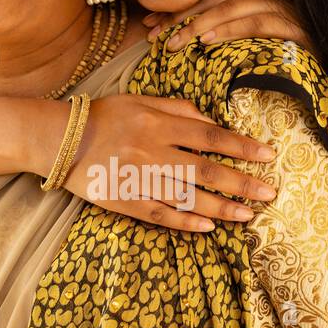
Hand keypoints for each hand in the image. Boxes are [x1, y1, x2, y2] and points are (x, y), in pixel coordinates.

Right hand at [58, 92, 280, 233]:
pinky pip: (158, 213)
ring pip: (187, 196)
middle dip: (242, 183)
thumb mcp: (140, 99)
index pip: (211, 136)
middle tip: (270, 193)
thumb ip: (177, 108)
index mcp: (159, 123)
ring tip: (247, 215)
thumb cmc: (104, 116)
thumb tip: (212, 121)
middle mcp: (153, 151)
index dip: (243, 147)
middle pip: (206, 170)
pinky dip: (184, 221)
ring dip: (220, 207)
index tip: (269, 155)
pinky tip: (207, 227)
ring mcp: (138, 178)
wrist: (58, 139)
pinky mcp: (123, 200)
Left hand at [143, 0, 313, 54]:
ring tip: (173, 43)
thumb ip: (238, 35)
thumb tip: (199, 42)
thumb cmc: (302, 60)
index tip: (150, 24)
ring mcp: (285, 7)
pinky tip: (207, 42)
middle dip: (181, 16)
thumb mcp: (264, 43)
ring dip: (198, 25)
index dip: (179, 10)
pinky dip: (229, 31)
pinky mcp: (296, 26)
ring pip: (231, 7)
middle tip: (152, 34)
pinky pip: (255, 23)